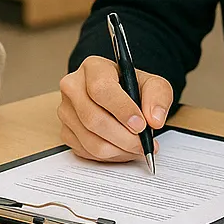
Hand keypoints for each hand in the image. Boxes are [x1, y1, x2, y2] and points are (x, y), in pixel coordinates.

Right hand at [58, 55, 173, 161]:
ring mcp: (66, 110)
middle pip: (93, 118)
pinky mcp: (65, 131)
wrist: (120, 97)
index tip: (140, 125)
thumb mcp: (153, 84)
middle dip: (123, 137)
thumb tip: (154, 119)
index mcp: (93, 67)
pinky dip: (109, 156)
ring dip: (119, 150)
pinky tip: (122, 148)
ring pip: (90, 140)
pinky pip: (86, 152)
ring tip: (136, 147)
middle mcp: (73, 86)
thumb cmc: (133, 89)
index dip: (121, 110)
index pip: (100, 89)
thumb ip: (158, 97)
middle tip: (143, 144)